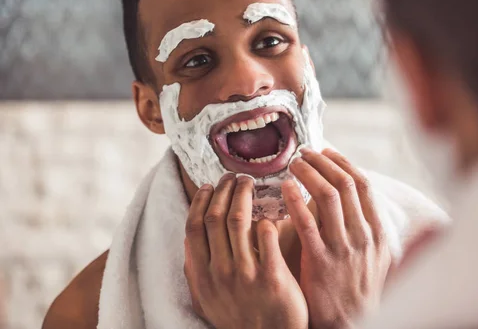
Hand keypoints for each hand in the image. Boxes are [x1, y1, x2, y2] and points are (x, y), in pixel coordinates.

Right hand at [184, 174, 308, 328]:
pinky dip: (268, 219)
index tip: (211, 185)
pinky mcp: (272, 277)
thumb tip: (190, 239)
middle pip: (215, 217)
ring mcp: (245, 275)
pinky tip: (272, 210)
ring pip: (239, 220)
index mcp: (201, 275)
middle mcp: (219, 273)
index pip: (193, 227)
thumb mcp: (208, 298)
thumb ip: (197, 269)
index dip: (201, 201)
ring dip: (243, 195)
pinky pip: (267, 236)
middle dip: (224, 190)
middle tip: (234, 177)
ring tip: (250, 183)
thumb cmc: (240, 317)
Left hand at [282, 148, 390, 328]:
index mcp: (377, 232)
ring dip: (309, 173)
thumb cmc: (357, 291)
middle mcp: (364, 235)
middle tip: (304, 152)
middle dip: (323, 162)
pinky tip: (285, 188)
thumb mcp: (375, 258)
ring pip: (328, 196)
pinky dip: (296, 200)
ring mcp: (343, 248)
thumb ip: (367, 229)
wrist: (351, 325)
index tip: (326, 151)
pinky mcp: (321, 262)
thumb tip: (356, 200)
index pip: (363, 185)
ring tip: (293, 163)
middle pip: (345, 184)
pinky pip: (307, 223)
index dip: (343, 163)